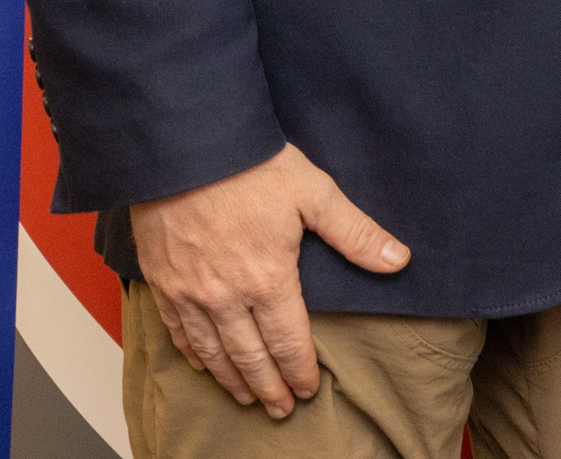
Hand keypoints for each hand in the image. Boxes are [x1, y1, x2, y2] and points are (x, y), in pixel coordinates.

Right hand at [130, 145, 408, 415]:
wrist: (186, 149)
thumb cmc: (251, 167)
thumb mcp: (315, 194)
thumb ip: (355, 233)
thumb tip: (397, 260)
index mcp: (267, 279)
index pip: (287, 340)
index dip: (299, 370)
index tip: (308, 390)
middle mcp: (224, 296)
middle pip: (248, 356)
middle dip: (267, 387)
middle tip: (280, 410)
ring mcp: (189, 293)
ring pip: (211, 351)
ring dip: (230, 378)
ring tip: (246, 397)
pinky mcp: (163, 282)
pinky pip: (177, 331)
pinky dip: (193, 354)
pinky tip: (203, 363)